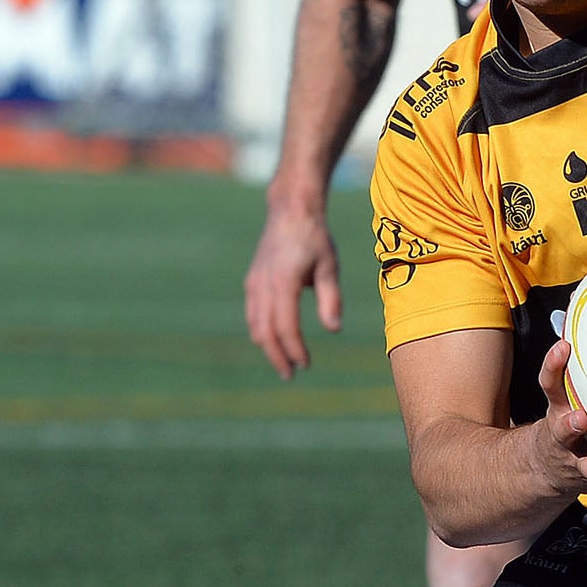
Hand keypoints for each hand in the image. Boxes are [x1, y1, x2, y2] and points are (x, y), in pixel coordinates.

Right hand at [244, 192, 341, 378]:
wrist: (290, 210)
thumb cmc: (315, 238)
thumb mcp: (330, 267)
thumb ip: (331, 298)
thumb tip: (334, 330)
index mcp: (283, 282)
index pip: (286, 326)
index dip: (295, 349)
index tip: (306, 364)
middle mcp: (263, 284)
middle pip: (265, 331)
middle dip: (277, 356)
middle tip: (291, 375)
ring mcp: (254, 283)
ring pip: (255, 324)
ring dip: (268, 347)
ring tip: (284, 364)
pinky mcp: (253, 281)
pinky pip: (254, 313)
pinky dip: (262, 331)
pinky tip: (275, 342)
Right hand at [530, 340, 586, 500]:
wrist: (544, 467)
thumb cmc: (567, 421)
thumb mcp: (564, 396)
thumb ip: (575, 369)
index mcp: (558, 408)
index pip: (551, 383)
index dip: (554, 365)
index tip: (563, 347)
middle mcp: (563, 434)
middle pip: (562, 428)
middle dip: (570, 424)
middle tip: (580, 418)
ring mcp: (574, 460)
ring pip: (581, 464)